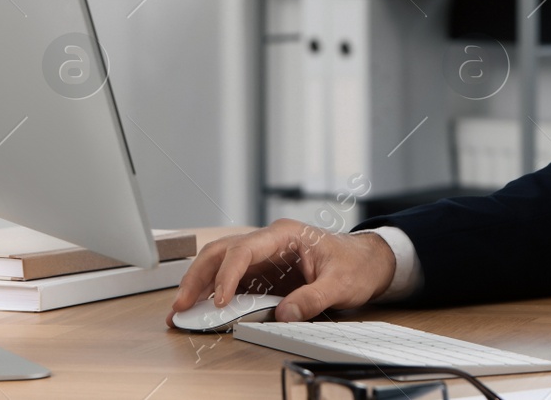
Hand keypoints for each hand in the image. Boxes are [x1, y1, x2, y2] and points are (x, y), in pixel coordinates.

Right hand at [167, 219, 396, 325]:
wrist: (369, 261)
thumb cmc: (356, 264)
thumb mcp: (341, 284)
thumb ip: (313, 298)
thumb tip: (284, 315)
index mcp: (286, 234)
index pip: (245, 249)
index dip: (227, 275)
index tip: (218, 301)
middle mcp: (270, 241)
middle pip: (222, 252)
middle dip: (198, 277)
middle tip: (181, 306)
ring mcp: (264, 256)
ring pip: (220, 264)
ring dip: (200, 286)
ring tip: (181, 311)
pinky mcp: (264, 272)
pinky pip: (233, 280)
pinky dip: (214, 294)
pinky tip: (202, 310)